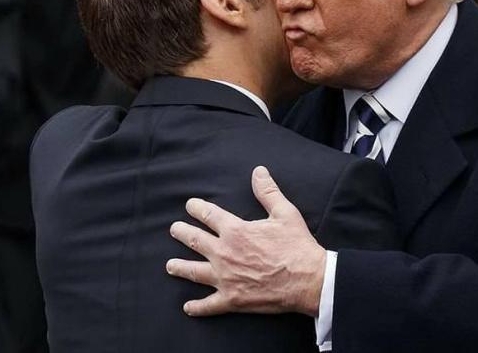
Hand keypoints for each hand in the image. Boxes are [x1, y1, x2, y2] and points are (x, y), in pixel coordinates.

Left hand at [166, 166, 325, 316]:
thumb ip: (268, 191)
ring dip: (180, 267)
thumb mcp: (284, 212)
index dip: (197, 208)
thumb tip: (258, 171)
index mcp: (236, 231)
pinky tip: (188, 307)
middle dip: (182, 233)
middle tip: (174, 230)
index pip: (209, 215)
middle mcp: (224, 253)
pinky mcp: (232, 299)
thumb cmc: (297, 246)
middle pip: (195, 240)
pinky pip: (209, 305)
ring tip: (170, 265)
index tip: (190, 205)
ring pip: (194, 271)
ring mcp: (226, 278)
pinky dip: (197, 307)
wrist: (308, 280)